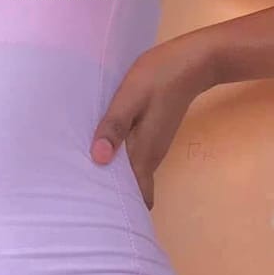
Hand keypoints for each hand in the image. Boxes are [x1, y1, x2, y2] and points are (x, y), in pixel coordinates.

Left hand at [90, 38, 210, 210]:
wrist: (192, 63)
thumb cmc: (159, 77)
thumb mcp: (131, 98)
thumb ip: (114, 126)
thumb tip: (98, 159)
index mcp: (145, 153)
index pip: (138, 195)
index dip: (121, 207)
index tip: (96, 211)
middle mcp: (151, 156)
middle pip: (133, 188)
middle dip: (112, 195)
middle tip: (81, 195)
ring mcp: (153, 147)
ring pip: (133, 174)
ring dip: (113, 177)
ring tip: (83, 176)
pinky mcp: (152, 136)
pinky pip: (134, 158)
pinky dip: (118, 161)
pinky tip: (100, 151)